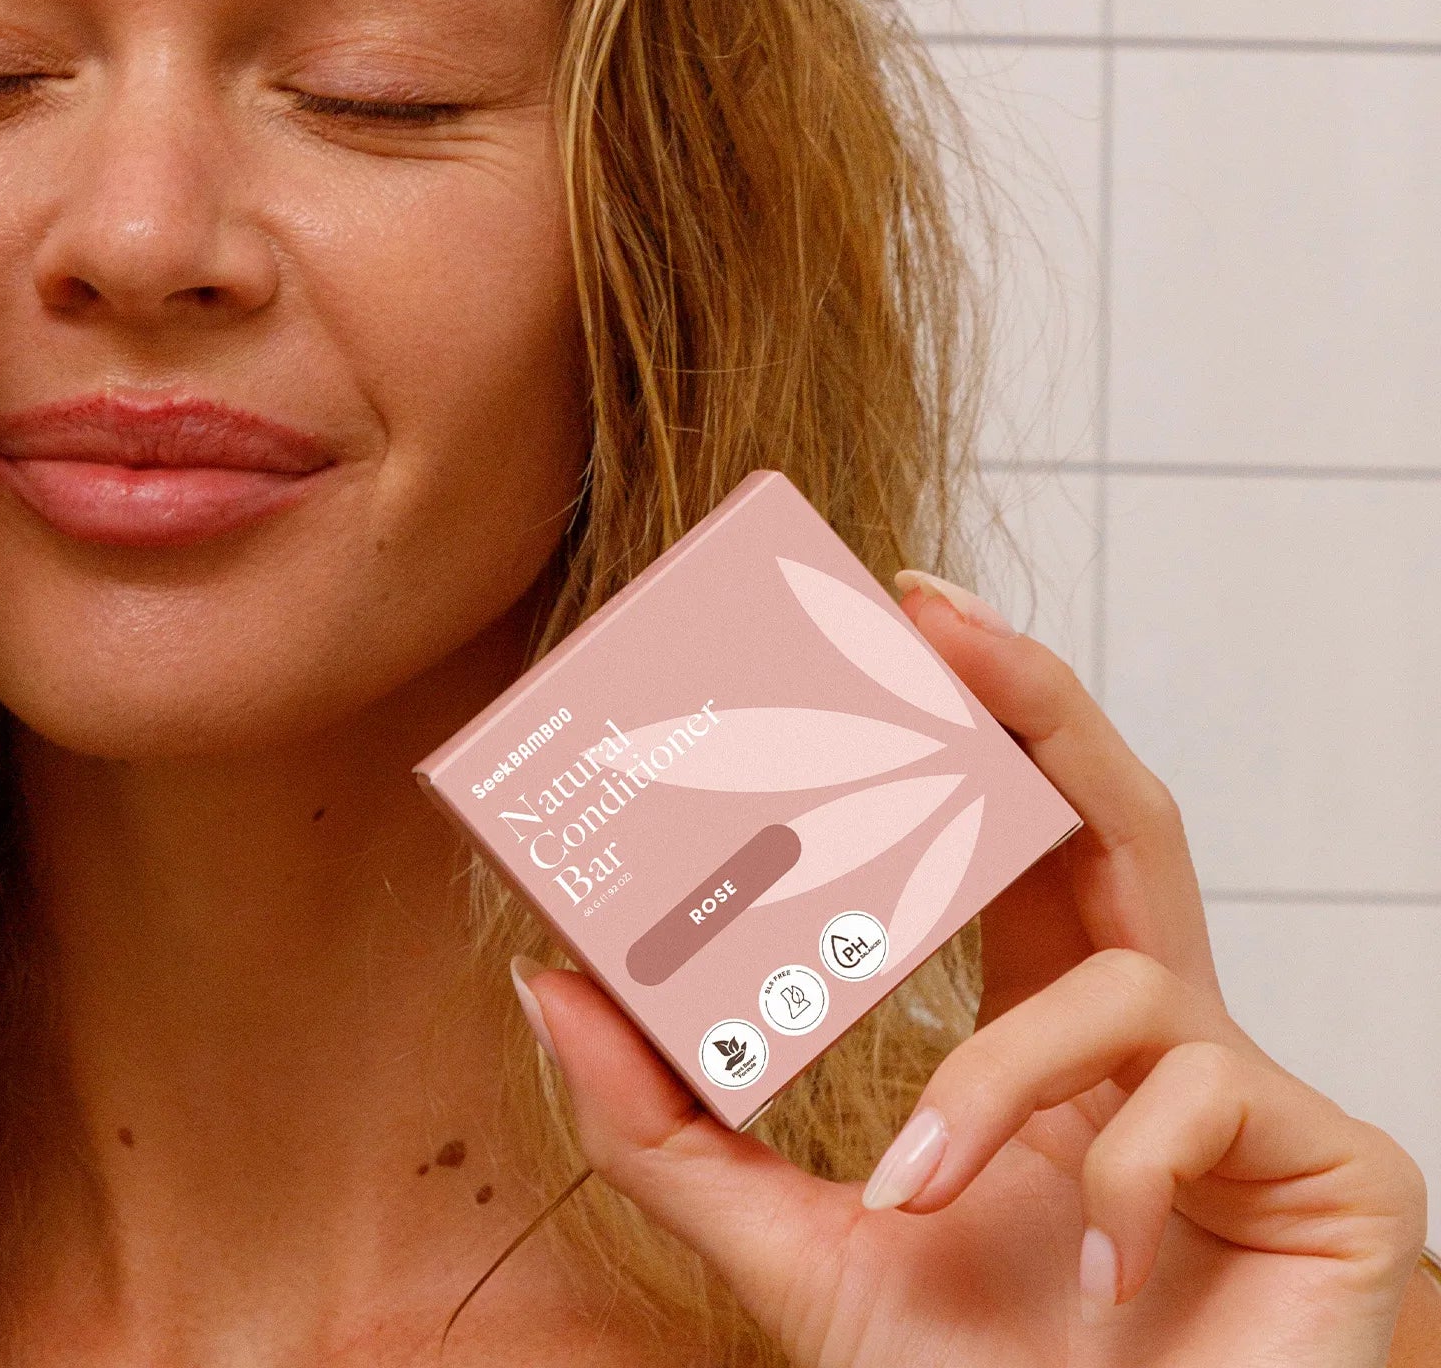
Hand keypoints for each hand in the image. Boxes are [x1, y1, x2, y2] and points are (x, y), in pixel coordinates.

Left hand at [516, 581, 1435, 1364]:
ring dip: (999, 1072)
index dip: (958, 723)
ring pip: (1131, 966)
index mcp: (1040, 1030)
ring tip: (917, 1183)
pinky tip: (1092, 1271)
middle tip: (924, 612)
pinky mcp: (1334, 1165)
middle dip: (1031, 695)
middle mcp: (1148, 1034)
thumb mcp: (793, 1243)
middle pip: (1110, 809)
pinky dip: (1105, 1169)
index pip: (1009, 836)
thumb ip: (666, 1124)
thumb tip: (549, 974)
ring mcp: (1247, 1093)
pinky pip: (1197, 1097)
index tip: (871, 618)